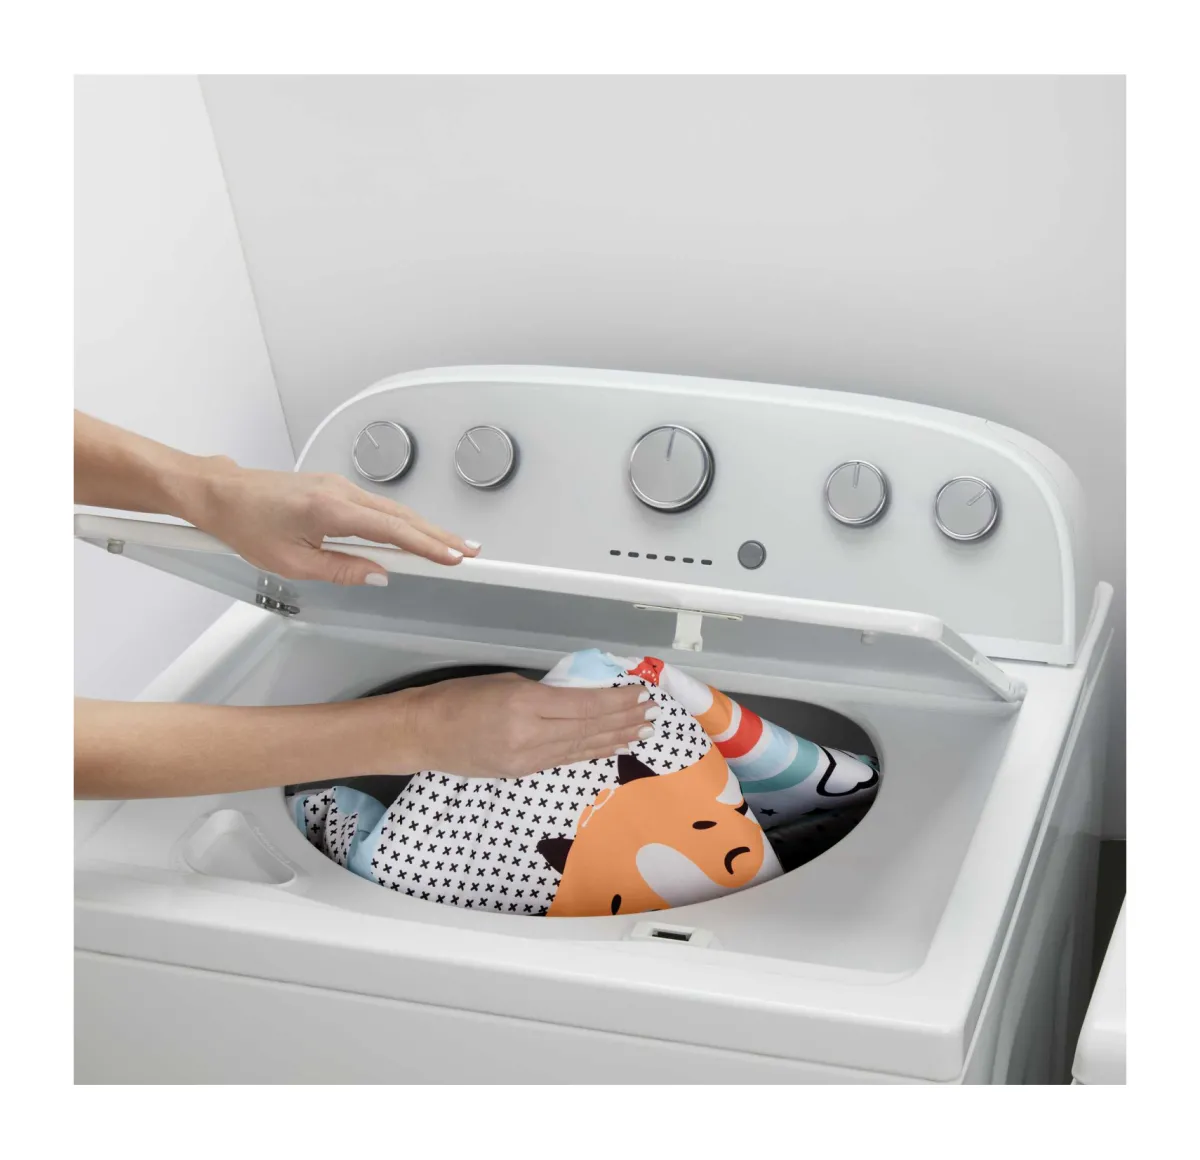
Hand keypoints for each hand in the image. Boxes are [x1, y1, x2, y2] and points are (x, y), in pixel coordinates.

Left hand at [191, 460, 478, 585]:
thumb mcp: (290, 562)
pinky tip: (416, 534)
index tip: (455, 557)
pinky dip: (403, 522)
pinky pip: (378, 507)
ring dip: (425, 529)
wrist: (220, 493)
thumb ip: (340, 570)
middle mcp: (341, 492)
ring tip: (452, 546)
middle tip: (471, 552)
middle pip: (403, 517)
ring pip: (394, 511)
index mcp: (331, 510)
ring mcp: (340, 486)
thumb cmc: (245, 524)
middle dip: (440, 536)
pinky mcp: (336, 488)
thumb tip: (377, 576)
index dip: (429, 546)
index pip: (393, 531)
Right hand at [383, 674, 658, 777]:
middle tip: (652, 713)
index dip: (617, 700)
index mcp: (525, 704)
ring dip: (615, 738)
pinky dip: (592, 751)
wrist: (422, 734)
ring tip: (642, 731)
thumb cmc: (457, 698)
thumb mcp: (504, 681)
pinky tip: (611, 746)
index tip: (640, 692)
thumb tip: (578, 695)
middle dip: (624, 720)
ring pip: (582, 747)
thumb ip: (543, 691)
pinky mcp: (522, 772)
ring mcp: (527, 759)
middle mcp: (530, 735)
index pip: (584, 705)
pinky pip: (565, 759)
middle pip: (589, 728)